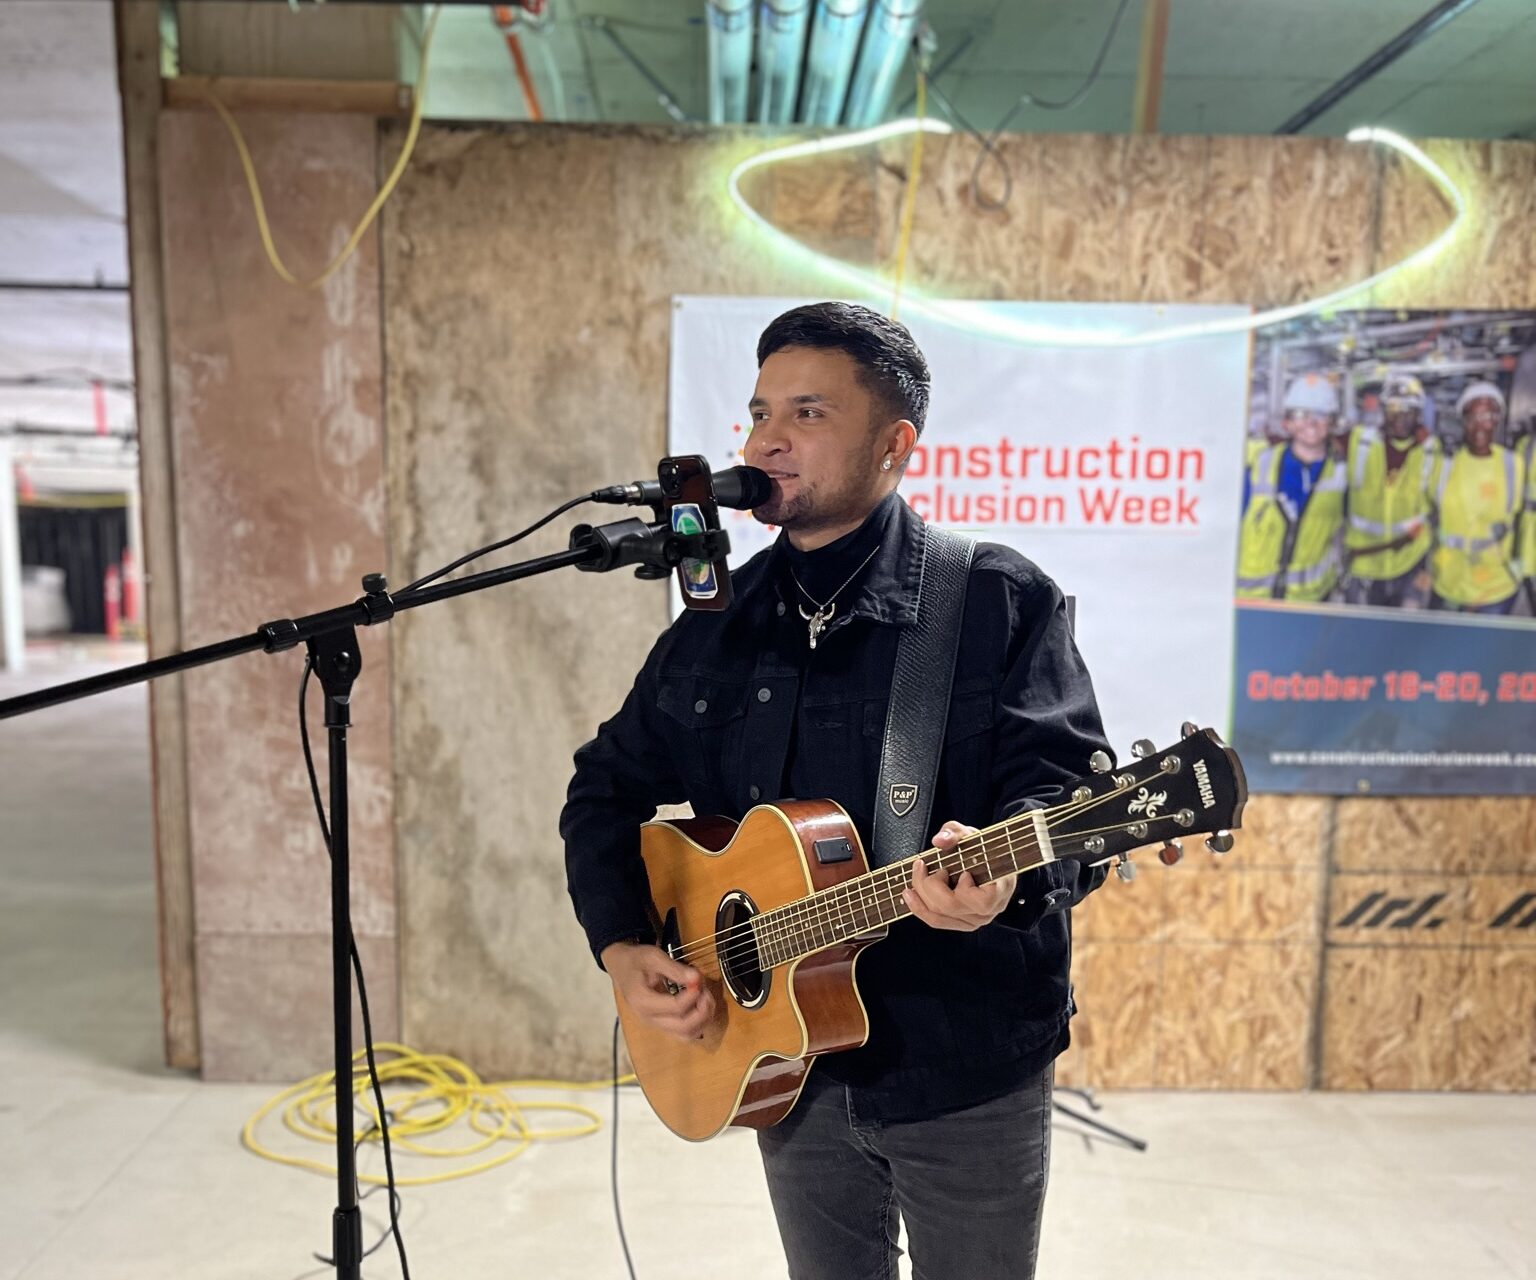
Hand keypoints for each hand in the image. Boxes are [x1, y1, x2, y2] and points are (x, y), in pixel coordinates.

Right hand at [601, 941, 714, 1040]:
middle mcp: (649, 1018)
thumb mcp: (653, 957)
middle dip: (702, 1010)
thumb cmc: (636, 961)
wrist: (622, 967)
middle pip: (684, 1027)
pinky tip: (700, 1004)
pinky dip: (699, 1022)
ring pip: (687, 1034)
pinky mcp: (664, 1024)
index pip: (675, 1008)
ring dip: (703, 1018)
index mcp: (642, 1001)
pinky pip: (685, 1033)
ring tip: (704, 997)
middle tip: (704, 990)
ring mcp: (657, 1024)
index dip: (693, 995)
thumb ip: (675, 969)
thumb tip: (696, 978)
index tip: (699, 979)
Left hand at [903, 820, 1017, 931]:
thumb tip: (940, 840)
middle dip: (928, 885)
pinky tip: (911, 895)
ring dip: (920, 896)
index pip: (981, 901)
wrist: (989, 860)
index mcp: (1000, 889)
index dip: (962, 888)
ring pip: (940, 918)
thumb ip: (955, 832)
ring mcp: (975, 919)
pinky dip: (920, 908)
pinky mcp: (962, 922)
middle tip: (923, 866)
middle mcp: (989, 909)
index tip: (948, 869)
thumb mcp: (970, 834)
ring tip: (916, 876)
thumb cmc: (984, 849)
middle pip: (951, 907)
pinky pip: (937, 921)